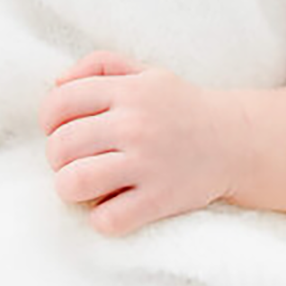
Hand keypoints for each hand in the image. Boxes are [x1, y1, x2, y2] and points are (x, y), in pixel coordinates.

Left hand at [39, 52, 249, 234]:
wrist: (237, 142)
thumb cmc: (180, 107)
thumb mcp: (145, 73)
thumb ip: (99, 66)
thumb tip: (56, 83)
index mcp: (128, 91)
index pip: (59, 103)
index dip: (48, 120)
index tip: (60, 130)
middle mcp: (135, 125)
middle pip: (60, 146)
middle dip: (58, 158)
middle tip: (76, 160)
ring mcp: (147, 164)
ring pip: (74, 183)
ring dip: (70, 188)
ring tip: (85, 185)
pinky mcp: (160, 200)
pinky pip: (107, 219)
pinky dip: (102, 218)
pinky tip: (113, 207)